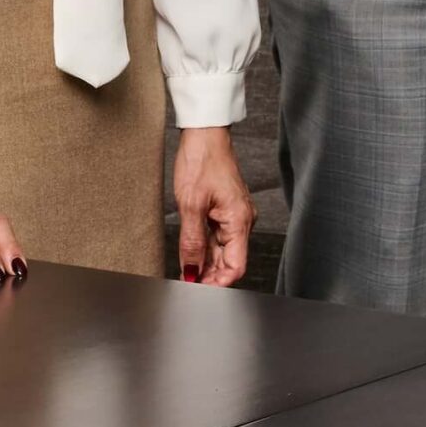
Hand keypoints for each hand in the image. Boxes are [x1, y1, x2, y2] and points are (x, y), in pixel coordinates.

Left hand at [173, 126, 254, 284]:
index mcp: (239, 220)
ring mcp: (233, 216)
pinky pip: (217, 239)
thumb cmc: (201, 161)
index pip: (236, 266)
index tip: (197, 291)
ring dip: (206, 266)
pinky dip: (204, 251)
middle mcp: (241, 220)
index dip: (218, 283)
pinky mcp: (225, 211)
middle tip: (185, 287)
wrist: (204, 135)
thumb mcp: (191, 205)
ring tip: (184, 275)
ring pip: (223, 252)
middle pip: (230, 262)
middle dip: (210, 277)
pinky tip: (190, 257)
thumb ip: (192, 242)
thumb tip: (190, 272)